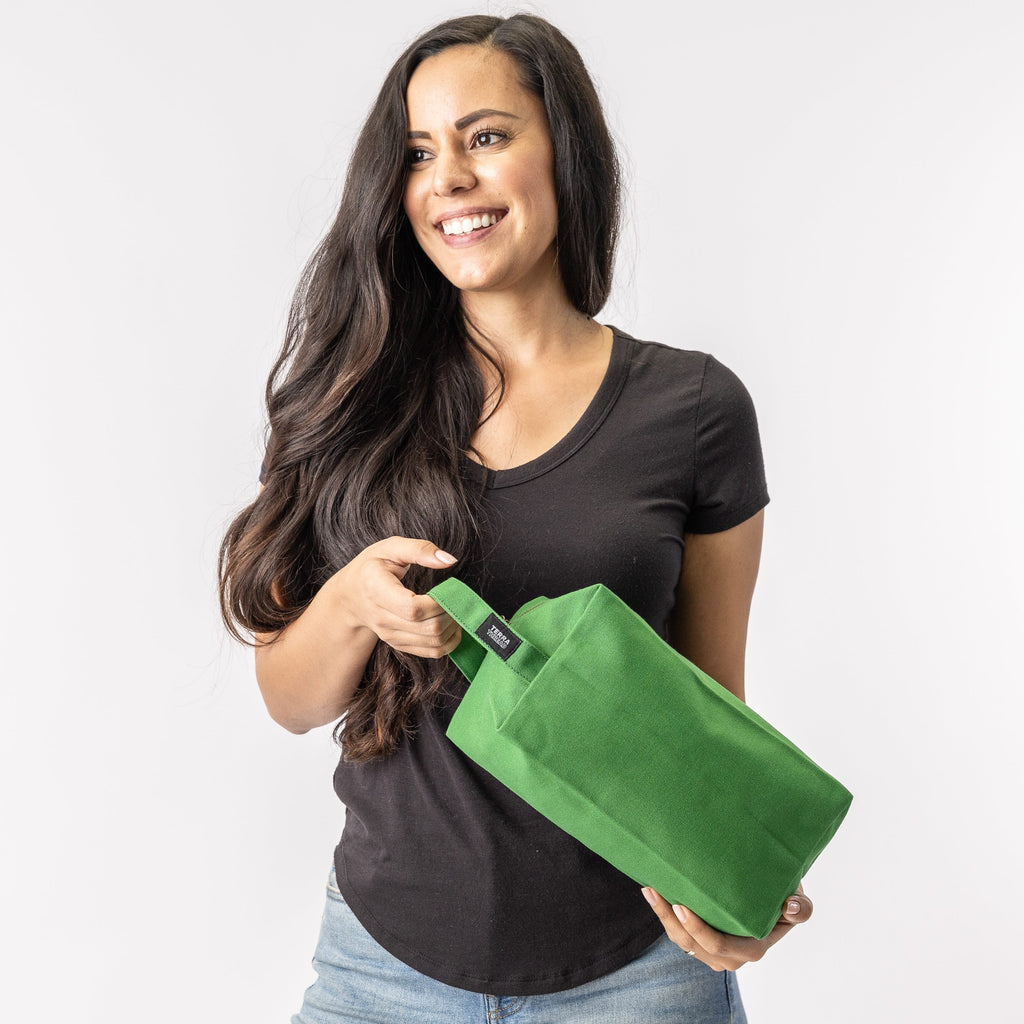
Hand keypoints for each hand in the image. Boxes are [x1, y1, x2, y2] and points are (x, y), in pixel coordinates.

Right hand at [334, 536, 461, 657]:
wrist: (351, 595)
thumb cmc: (373, 567)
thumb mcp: (391, 547)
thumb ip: (420, 550)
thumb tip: (450, 560)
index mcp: (377, 590)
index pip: (413, 608)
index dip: (438, 602)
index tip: (448, 589)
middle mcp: (381, 618)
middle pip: (428, 628)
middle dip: (451, 613)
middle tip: (456, 597)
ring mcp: (389, 635)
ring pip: (433, 642)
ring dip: (453, 627)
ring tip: (455, 608)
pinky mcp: (399, 644)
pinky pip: (432, 651)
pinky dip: (449, 640)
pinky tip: (451, 624)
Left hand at [641, 885, 812, 971]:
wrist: (772, 900)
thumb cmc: (784, 899)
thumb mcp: (798, 902)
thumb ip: (801, 909)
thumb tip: (791, 906)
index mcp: (752, 948)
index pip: (719, 945)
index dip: (698, 929)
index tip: (682, 905)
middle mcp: (730, 956)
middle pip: (694, 944)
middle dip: (671, 919)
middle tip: (657, 891)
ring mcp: (714, 952)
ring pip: (682, 940)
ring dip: (663, 916)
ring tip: (650, 889)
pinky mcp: (702, 942)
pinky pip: (679, 934)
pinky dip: (665, 916)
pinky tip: (654, 894)